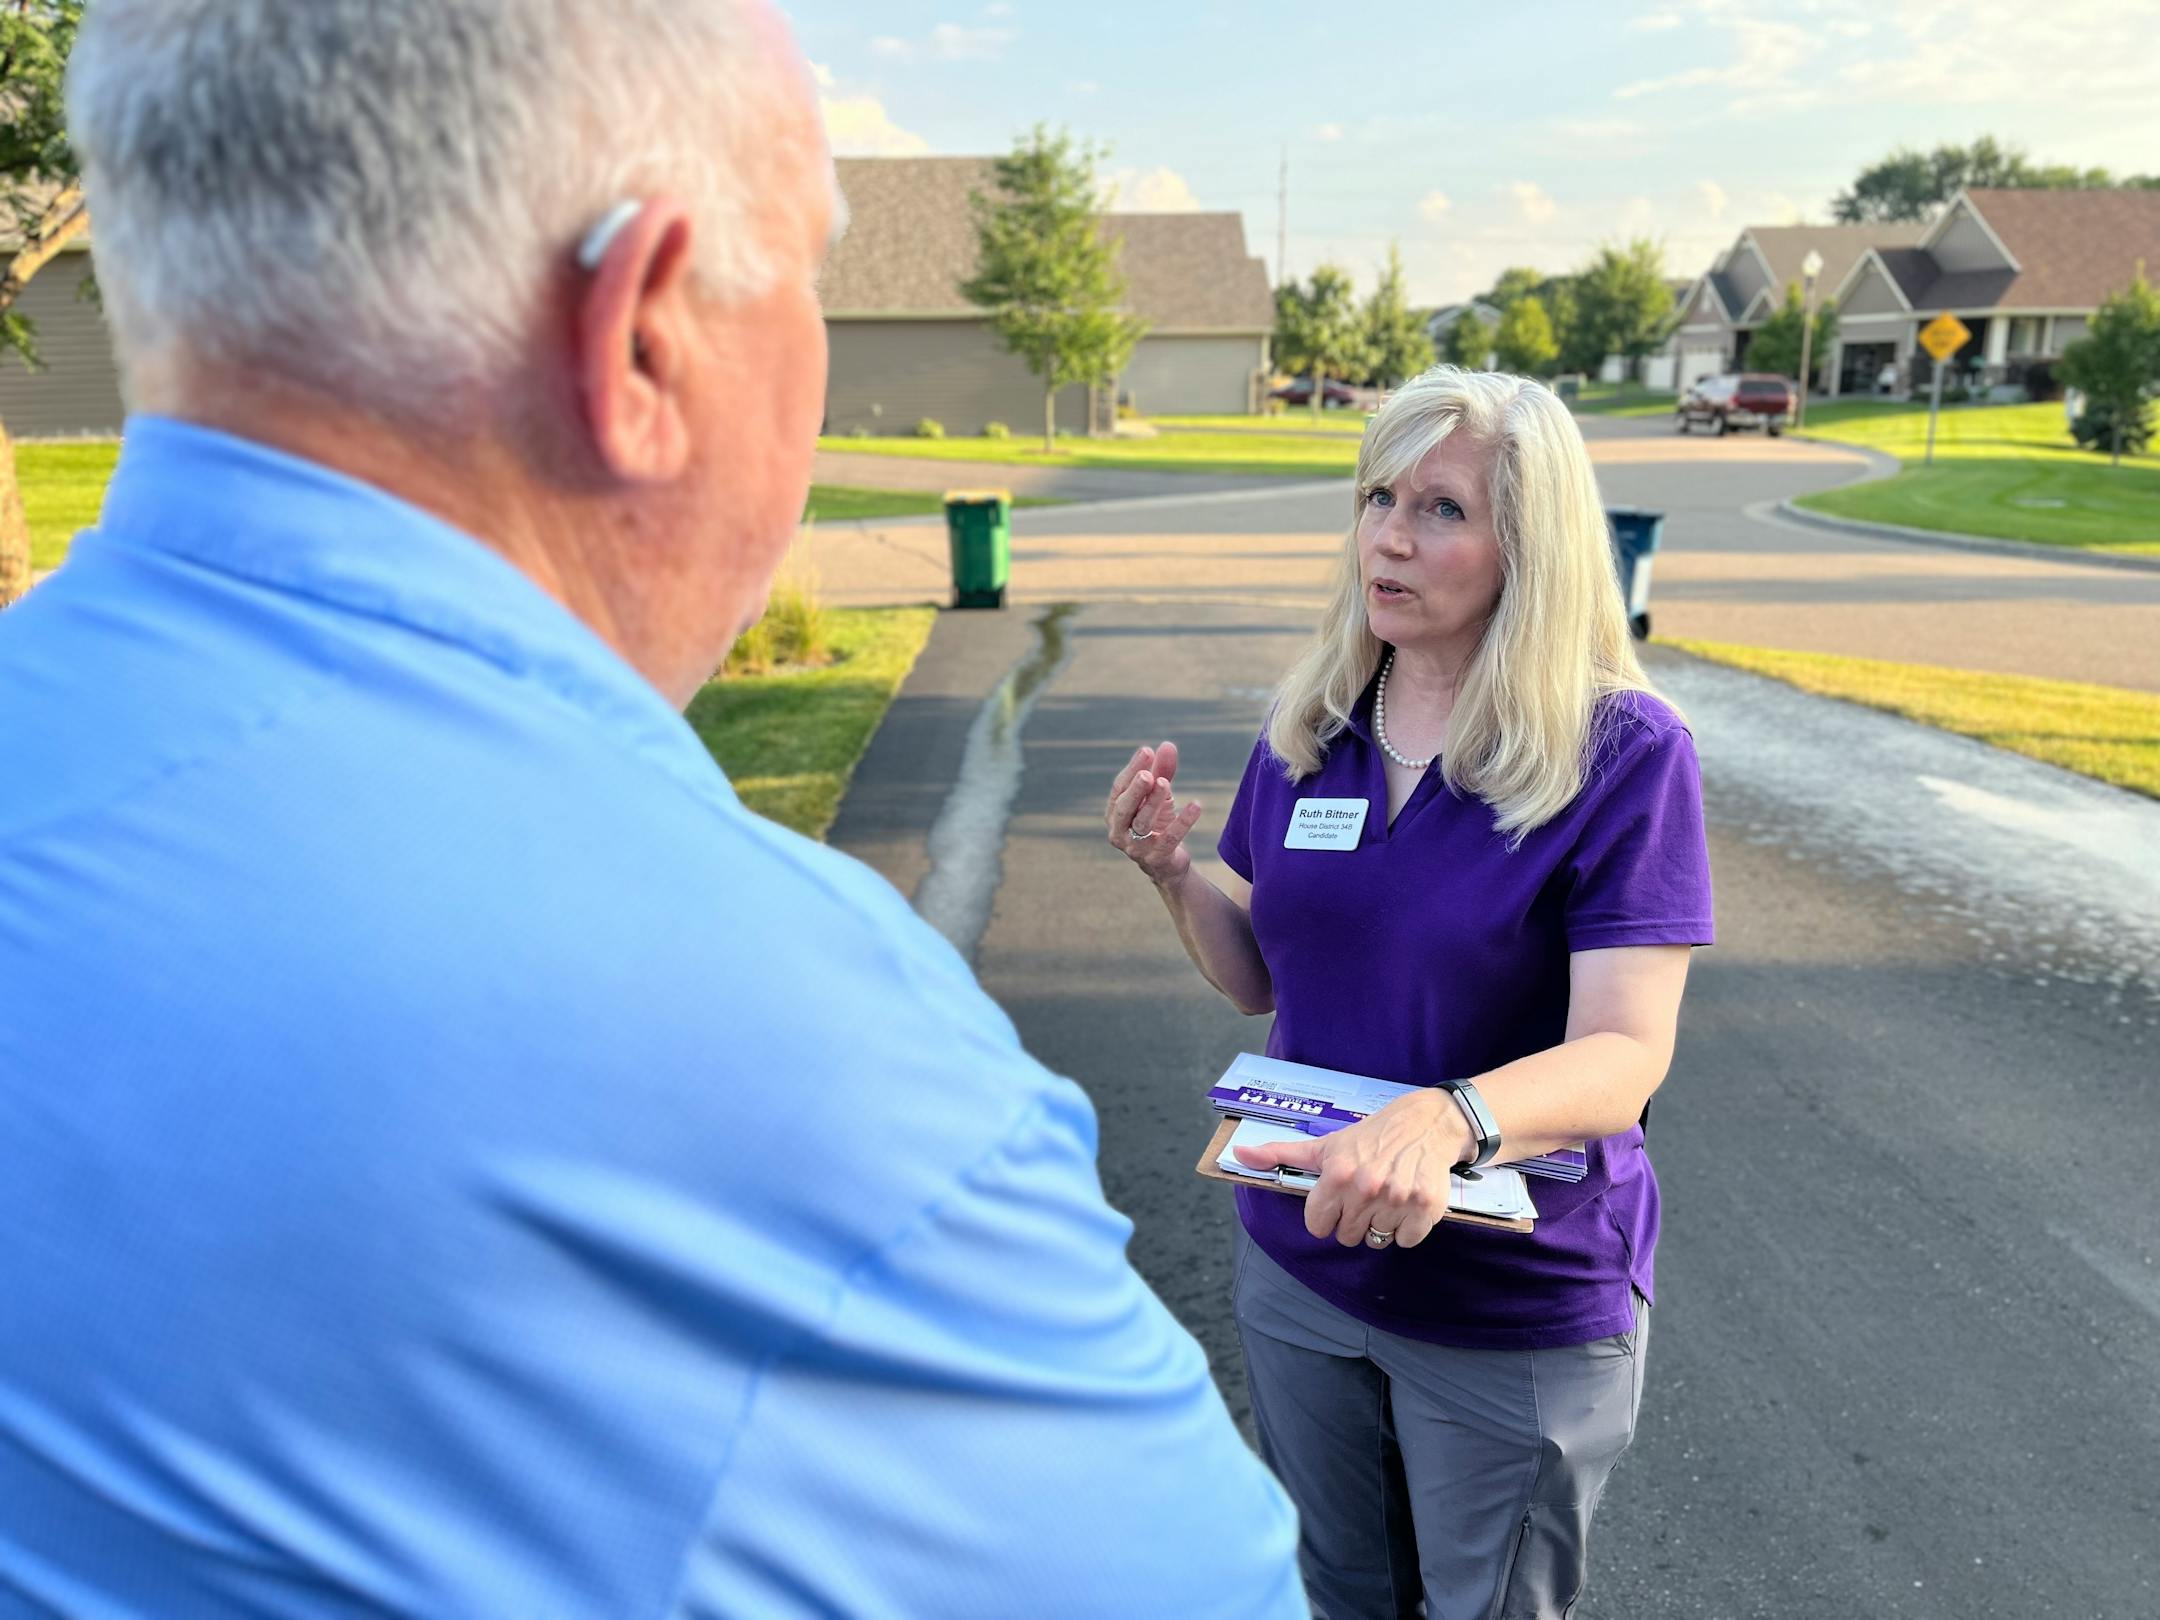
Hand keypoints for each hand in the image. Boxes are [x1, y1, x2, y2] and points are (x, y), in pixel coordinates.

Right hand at [1105, 740, 1203, 883]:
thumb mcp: (1159, 796)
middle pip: (1123, 807)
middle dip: (1135, 789)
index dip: (1132, 769)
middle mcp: (1118, 831)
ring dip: (1153, 802)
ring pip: (1142, 823)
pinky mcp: (1156, 858)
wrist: (1167, 863)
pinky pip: (1170, 838)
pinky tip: (1196, 805)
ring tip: (1165, 783)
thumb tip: (1167, 745)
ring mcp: (1135, 848)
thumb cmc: (1156, 823)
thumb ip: (1162, 771)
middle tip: (1147, 773)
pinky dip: (1183, 821)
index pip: (1119, 788)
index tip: (1147, 751)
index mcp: (1114, 812)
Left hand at [1232, 1088, 1473, 1248]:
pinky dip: (1408, 1229)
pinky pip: (1407, 1240)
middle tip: (1366, 1195)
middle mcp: (1366, 1187)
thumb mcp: (1325, 1145)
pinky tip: (1407, 1203)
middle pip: (1347, 1236)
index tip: (1338, 1201)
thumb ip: (1280, 1154)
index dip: (1326, 1216)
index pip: (1318, 1225)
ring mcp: (1397, 1198)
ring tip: (1388, 1196)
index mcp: (1337, 1174)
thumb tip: (1237, 1154)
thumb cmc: (1370, 1137)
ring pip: (1377, 1240)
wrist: (1427, 1123)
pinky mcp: (1426, 1207)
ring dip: (1382, 1224)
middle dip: (1354, 1220)